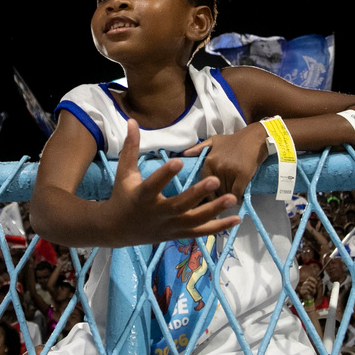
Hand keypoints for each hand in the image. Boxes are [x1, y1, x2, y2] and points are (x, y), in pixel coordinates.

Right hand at [107, 120, 240, 245]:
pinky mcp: (178, 234)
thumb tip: (132, 121)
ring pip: (194, 220)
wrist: (118, 229)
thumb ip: (131, 148)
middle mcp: (158, 214)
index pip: (154, 184)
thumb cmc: (122, 196)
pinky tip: (236, 219)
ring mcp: (170, 226)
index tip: (178, 161)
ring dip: (214, 210)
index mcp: (142, 197)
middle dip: (197, 194)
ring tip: (232, 198)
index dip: (165, 174)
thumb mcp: (124, 173)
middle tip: (216, 179)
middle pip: (180, 205)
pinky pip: (200, 232)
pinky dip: (218, 227)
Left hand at [183, 123, 267, 198]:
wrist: (254, 138)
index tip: (211, 197)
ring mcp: (230, 171)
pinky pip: (237, 193)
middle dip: (219, 196)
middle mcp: (218, 166)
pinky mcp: (242, 176)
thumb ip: (199, 148)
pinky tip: (239, 198)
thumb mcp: (214, 141)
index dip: (207, 193)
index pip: (204, 184)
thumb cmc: (233, 141)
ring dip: (228, 198)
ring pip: (226, 193)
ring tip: (230, 199)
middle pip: (215, 190)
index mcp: (209, 161)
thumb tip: (183, 154)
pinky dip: (238, 198)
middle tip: (222, 199)